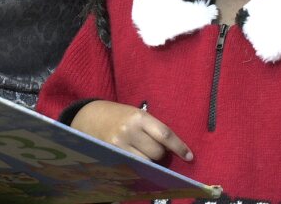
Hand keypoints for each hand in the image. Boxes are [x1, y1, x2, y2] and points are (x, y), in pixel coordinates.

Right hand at [71, 100, 191, 162]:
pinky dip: (139, 164)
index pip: (164, 135)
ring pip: (147, 162)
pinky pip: (134, 166)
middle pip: (157, 152)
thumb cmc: (119, 115)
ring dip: (150, 160)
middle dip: (161, 153)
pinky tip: (136, 158)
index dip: (179, 147)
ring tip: (142, 151)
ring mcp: (120, 144)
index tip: (189, 156)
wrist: (91, 117)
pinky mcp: (113, 155)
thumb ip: (152, 128)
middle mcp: (130, 131)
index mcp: (139, 117)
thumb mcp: (136, 114)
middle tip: (154, 147)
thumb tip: (173, 149)